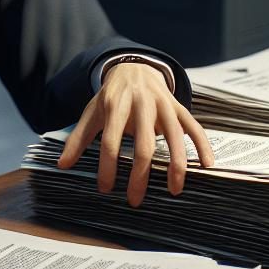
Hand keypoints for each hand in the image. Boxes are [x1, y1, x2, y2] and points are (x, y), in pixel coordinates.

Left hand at [57, 62, 213, 205]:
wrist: (133, 68)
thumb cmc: (111, 97)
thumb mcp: (91, 113)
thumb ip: (78, 139)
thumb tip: (62, 165)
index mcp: (115, 106)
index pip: (111, 141)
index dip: (108, 167)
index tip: (106, 189)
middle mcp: (141, 105)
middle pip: (144, 144)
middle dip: (140, 175)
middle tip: (136, 201)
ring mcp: (163, 105)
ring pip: (174, 136)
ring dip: (176, 165)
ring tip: (174, 190)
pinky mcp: (178, 107)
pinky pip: (194, 126)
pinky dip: (202, 144)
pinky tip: (207, 165)